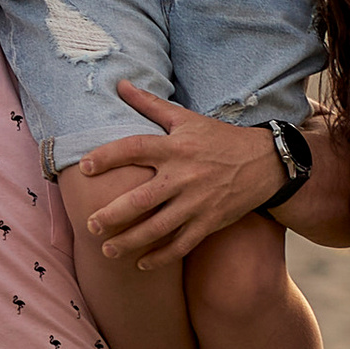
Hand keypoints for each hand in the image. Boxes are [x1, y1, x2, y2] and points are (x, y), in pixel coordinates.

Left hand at [80, 83, 283, 268]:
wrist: (264, 163)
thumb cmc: (219, 139)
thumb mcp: (186, 118)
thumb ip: (150, 104)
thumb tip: (121, 83)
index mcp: (175, 147)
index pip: (135, 148)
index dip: (108, 156)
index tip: (85, 167)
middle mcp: (184, 176)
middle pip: (143, 199)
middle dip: (114, 215)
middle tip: (91, 225)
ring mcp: (197, 202)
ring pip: (159, 228)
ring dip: (131, 242)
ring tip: (107, 251)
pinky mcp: (209, 222)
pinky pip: (182, 244)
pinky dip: (161, 257)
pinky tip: (141, 264)